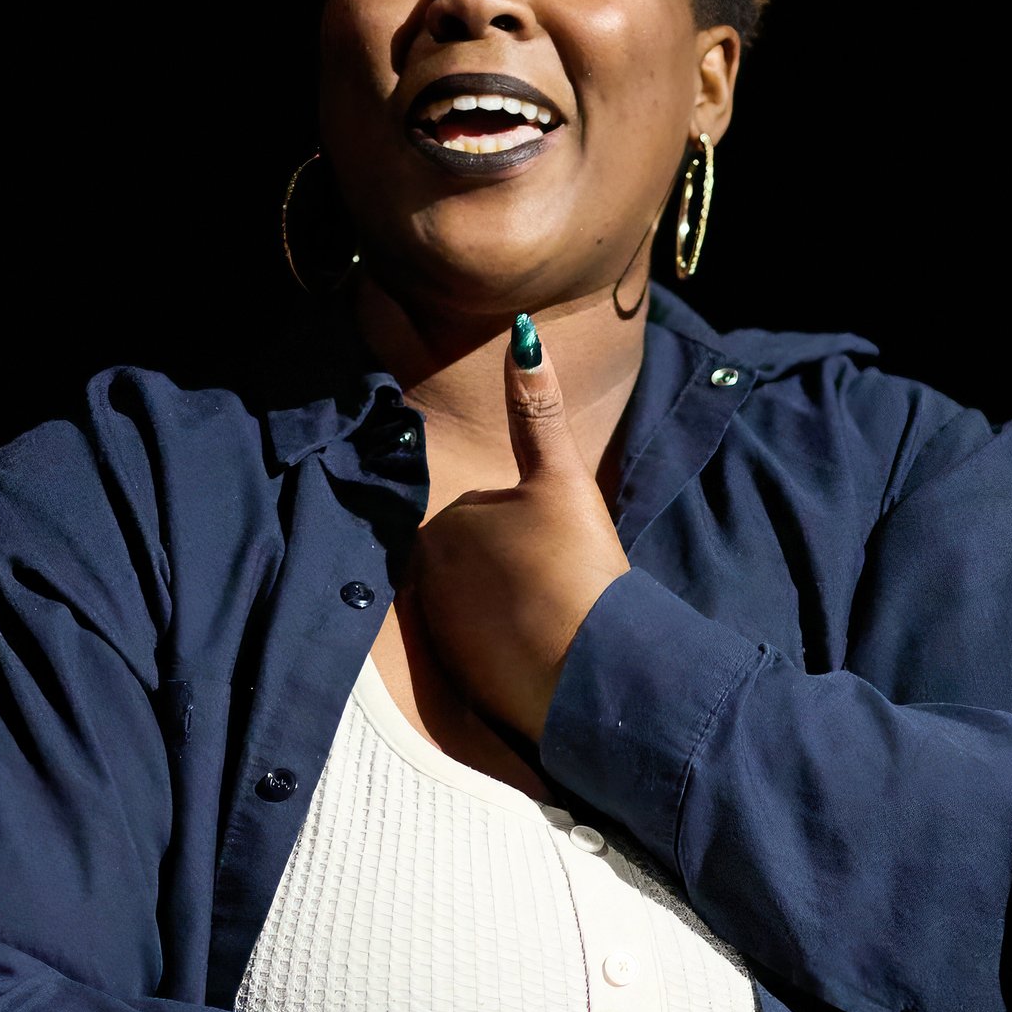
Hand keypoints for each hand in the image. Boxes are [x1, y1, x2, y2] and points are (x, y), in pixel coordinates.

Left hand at [413, 320, 629, 743]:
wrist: (587, 669)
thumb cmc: (576, 566)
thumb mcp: (561, 481)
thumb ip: (537, 412)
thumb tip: (522, 331)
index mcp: (442, 524)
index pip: (486, 514)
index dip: (530, 529)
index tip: (559, 552)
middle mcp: (424, 579)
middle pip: (478, 561)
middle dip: (512, 570)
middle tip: (560, 586)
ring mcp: (437, 634)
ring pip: (480, 605)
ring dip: (510, 610)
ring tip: (553, 622)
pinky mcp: (456, 679)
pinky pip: (482, 651)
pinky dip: (506, 651)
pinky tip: (540, 656)